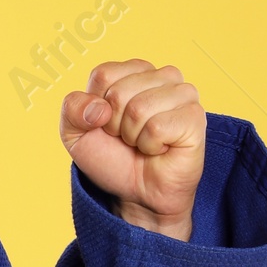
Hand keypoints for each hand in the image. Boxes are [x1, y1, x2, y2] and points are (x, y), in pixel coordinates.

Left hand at [60, 60, 204, 240]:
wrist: (136, 194)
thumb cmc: (112, 159)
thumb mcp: (75, 134)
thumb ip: (72, 109)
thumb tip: (98, 107)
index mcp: (133, 72)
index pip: (103, 75)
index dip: (97, 108)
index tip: (108, 125)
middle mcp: (161, 76)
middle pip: (118, 92)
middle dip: (115, 124)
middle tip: (128, 138)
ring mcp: (182, 94)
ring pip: (139, 108)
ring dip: (133, 136)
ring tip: (144, 143)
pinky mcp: (194, 116)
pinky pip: (158, 126)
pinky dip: (150, 145)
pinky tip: (160, 148)